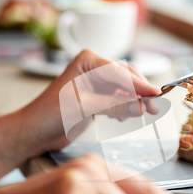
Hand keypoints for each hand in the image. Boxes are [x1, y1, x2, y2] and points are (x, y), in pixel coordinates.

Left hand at [17, 50, 161, 155]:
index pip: (121, 72)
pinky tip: (126, 117)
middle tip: (154, 108)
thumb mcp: (84, 107)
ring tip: (145, 114)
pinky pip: (120, 99)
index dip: (140, 84)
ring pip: (126, 89)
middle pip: (127, 78)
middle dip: (141, 93)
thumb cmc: (50, 114)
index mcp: (89, 61)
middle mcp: (94, 68)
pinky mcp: (98, 97)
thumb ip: (114, 105)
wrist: (35, 131)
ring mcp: (97, 83)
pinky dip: (126, 108)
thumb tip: (140, 107)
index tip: (157, 94)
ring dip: (135, 102)